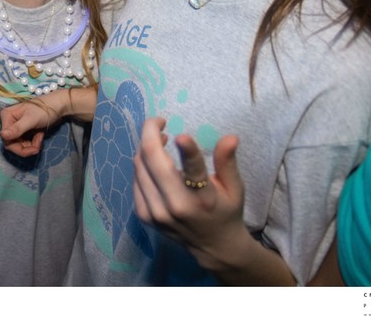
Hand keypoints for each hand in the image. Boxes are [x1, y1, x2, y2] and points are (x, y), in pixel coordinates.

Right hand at [0, 100, 56, 156]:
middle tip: (38, 145)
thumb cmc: (44, 110)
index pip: (6, 139)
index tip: (34, 148)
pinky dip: (33, 143)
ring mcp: (15, 127)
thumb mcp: (31, 120)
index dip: (18, 147)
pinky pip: (24, 143)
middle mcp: (9, 122)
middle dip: (26, 148)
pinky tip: (40, 136)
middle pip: (11, 144)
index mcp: (7, 116)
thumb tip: (2, 135)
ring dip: (31, 146)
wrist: (57, 107)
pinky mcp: (23, 131)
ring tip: (40, 138)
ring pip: (18, 145)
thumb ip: (17, 128)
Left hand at [133, 117, 248, 268]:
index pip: (194, 171)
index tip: (180, 135)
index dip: (187, 150)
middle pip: (153, 160)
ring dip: (146, 147)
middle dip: (151, 133)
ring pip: (139, 166)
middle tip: (159, 122)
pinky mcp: (144, 216)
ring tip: (160, 140)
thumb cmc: (225, 211)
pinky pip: (135, 179)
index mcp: (203, 199)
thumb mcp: (235, 188)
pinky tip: (153, 162)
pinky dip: (142, 165)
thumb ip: (227, 162)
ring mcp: (156, 212)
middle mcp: (176, 206)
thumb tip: (231, 137)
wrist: (213, 247)